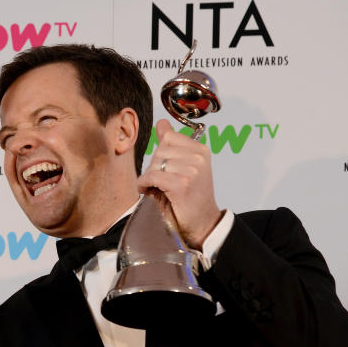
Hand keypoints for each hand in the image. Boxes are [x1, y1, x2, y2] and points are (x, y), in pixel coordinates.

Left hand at [138, 119, 221, 248]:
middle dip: (154, 167)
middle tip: (161, 183)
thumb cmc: (190, 198)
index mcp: (201, 150)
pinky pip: (153, 176)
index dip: (161, 154)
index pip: (169, 137)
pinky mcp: (182, 184)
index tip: (165, 168)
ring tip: (158, 189)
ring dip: (150, 178)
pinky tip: (150, 192)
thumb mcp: (182, 166)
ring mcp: (191, 170)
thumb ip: (172, 144)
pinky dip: (146, 185)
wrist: (201, 224)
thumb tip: (162, 123)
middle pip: (160, 150)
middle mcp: (199, 158)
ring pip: (155, 164)